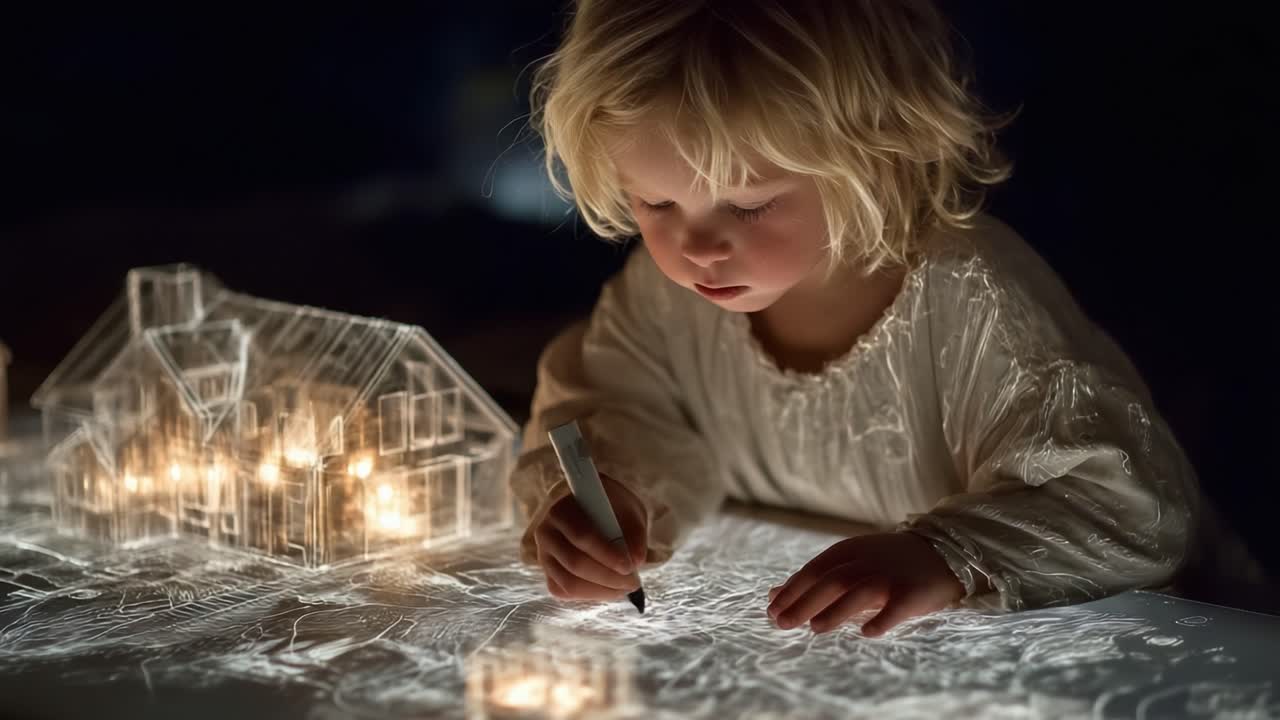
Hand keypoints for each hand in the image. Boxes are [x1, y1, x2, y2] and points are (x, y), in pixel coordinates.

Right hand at [534, 473, 647, 601]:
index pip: (582, 535)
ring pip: (570, 583)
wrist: (594, 509)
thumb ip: (634, 533)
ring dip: (602, 590)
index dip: (606, 554)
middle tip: (633, 582)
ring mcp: (544, 556)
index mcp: (562, 510)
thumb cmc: (612, 509)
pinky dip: (592, 595)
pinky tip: (611, 589)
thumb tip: (637, 561)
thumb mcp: (628, 511)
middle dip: (608, 577)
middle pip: (575, 563)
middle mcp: (546, 533)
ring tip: (626, 587)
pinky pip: (566, 592)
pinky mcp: (549, 574)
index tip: (629, 566)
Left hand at [766, 531, 963, 635]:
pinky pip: (897, 607)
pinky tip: (867, 634)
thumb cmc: (885, 562)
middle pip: (831, 581)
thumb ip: (812, 580)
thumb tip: (771, 596)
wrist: (942, 552)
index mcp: (848, 553)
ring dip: (836, 610)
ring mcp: (890, 577)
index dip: (792, 590)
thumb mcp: (847, 562)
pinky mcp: (913, 593)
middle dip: (804, 602)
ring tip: (816, 628)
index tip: (772, 610)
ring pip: (859, 591)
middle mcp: (866, 563)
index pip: (814, 571)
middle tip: (782, 623)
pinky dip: (882, 619)